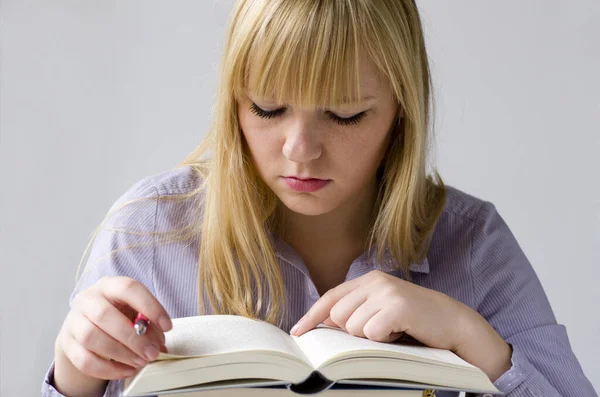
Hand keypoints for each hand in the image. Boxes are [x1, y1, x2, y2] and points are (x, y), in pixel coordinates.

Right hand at [55, 276, 171, 380]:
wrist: (86, 326)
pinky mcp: (67, 343)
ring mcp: (73, 320)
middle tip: (152, 352)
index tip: (167, 326)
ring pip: (91, 338)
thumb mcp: (135, 312)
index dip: (150, 307)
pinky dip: (108, 370)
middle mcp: (88, 299)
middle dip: (133, 338)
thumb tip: (158, 344)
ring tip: (140, 362)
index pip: (129, 288)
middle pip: (105, 315)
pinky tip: (126, 370)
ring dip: (120, 354)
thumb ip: (149, 324)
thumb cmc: (118, 315)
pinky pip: (84, 360)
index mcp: (110, 285)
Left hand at [290, 270, 511, 380]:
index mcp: (368, 280)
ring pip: (352, 327)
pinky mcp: (397, 306)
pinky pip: (371, 333)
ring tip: (393, 331)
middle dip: (354, 331)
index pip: (330, 297)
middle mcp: (374, 281)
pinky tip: (401, 333)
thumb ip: (355, 312)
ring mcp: (386, 292)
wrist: (455, 324)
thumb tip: (322, 322)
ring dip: (371, 337)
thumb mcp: (381, 312)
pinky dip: (384, 340)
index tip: (297, 332)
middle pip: (337, 316)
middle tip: (381, 330)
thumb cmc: (415, 321)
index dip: (311, 316)